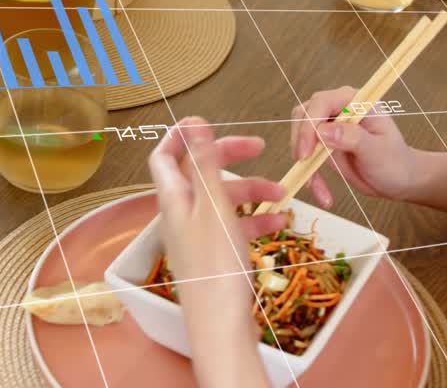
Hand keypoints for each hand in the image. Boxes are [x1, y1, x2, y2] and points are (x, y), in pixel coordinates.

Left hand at [148, 117, 282, 387]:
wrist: (220, 325)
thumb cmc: (216, 265)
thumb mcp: (214, 205)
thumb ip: (205, 162)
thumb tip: (193, 122)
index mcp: (174, 198)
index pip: (165, 156)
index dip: (181, 135)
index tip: (208, 123)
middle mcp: (180, 214)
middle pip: (200, 173)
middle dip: (229, 158)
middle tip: (258, 147)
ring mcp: (196, 235)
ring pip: (222, 200)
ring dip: (250, 191)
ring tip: (281, 193)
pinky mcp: (213, 254)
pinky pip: (232, 227)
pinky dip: (253, 220)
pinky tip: (278, 221)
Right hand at [290, 87, 419, 207]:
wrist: (399, 180)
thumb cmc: (395, 162)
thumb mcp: (377, 151)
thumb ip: (353, 138)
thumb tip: (323, 131)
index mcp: (356, 101)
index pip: (322, 103)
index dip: (310, 124)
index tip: (307, 152)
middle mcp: (340, 109)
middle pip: (305, 114)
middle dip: (300, 140)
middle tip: (303, 164)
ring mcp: (330, 126)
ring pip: (300, 134)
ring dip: (302, 160)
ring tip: (315, 186)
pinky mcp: (324, 144)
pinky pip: (306, 155)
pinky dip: (310, 174)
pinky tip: (322, 194)